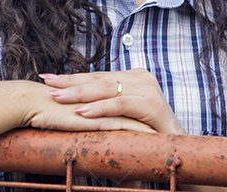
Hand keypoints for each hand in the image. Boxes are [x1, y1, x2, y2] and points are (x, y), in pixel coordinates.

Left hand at [39, 68, 185, 134]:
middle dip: (70, 82)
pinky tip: (83, 112)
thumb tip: (77, 105)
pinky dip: (101, 108)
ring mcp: (148, 89)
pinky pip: (121, 104)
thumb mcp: (123, 117)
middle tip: (47, 83)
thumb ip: (107, 106)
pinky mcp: (152, 104)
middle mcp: (141, 78)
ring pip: (108, 89)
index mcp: (133, 77)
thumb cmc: (148, 136)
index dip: (72, 77)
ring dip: (80, 94)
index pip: (97, 76)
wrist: (179, 149)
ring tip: (58, 97)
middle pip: (99, 79)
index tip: (48, 78)